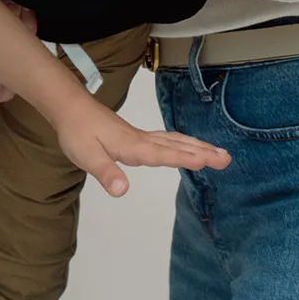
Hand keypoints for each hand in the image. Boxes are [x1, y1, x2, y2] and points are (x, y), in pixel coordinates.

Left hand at [52, 99, 230, 197]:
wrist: (70, 108)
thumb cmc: (78, 133)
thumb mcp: (86, 156)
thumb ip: (105, 173)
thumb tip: (121, 191)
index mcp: (133, 147)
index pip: (163, 155)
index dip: (184, 158)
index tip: (208, 161)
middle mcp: (142, 140)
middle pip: (177, 146)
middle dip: (203, 152)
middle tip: (227, 159)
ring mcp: (141, 137)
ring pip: (175, 141)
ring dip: (197, 147)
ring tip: (218, 153)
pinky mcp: (137, 137)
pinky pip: (167, 140)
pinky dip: (183, 143)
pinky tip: (187, 146)